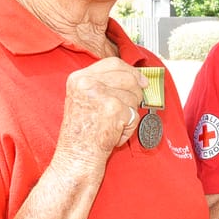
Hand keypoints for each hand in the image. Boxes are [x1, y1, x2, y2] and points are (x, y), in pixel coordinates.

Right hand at [53, 57, 147, 173]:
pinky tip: (114, 133)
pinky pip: (134, 114)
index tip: (141, 80)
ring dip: (129, 113)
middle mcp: (87, 82)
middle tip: (127, 109)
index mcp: (78, 78)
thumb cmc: (82, 132)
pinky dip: (129, 127)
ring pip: (134, 96)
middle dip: (135, 93)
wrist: (77, 155)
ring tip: (112, 124)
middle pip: (128, 77)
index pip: (113, 63)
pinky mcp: (113, 108)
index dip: (131, 71)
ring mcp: (100, 94)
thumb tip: (136, 77)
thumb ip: (104, 84)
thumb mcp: (85, 99)